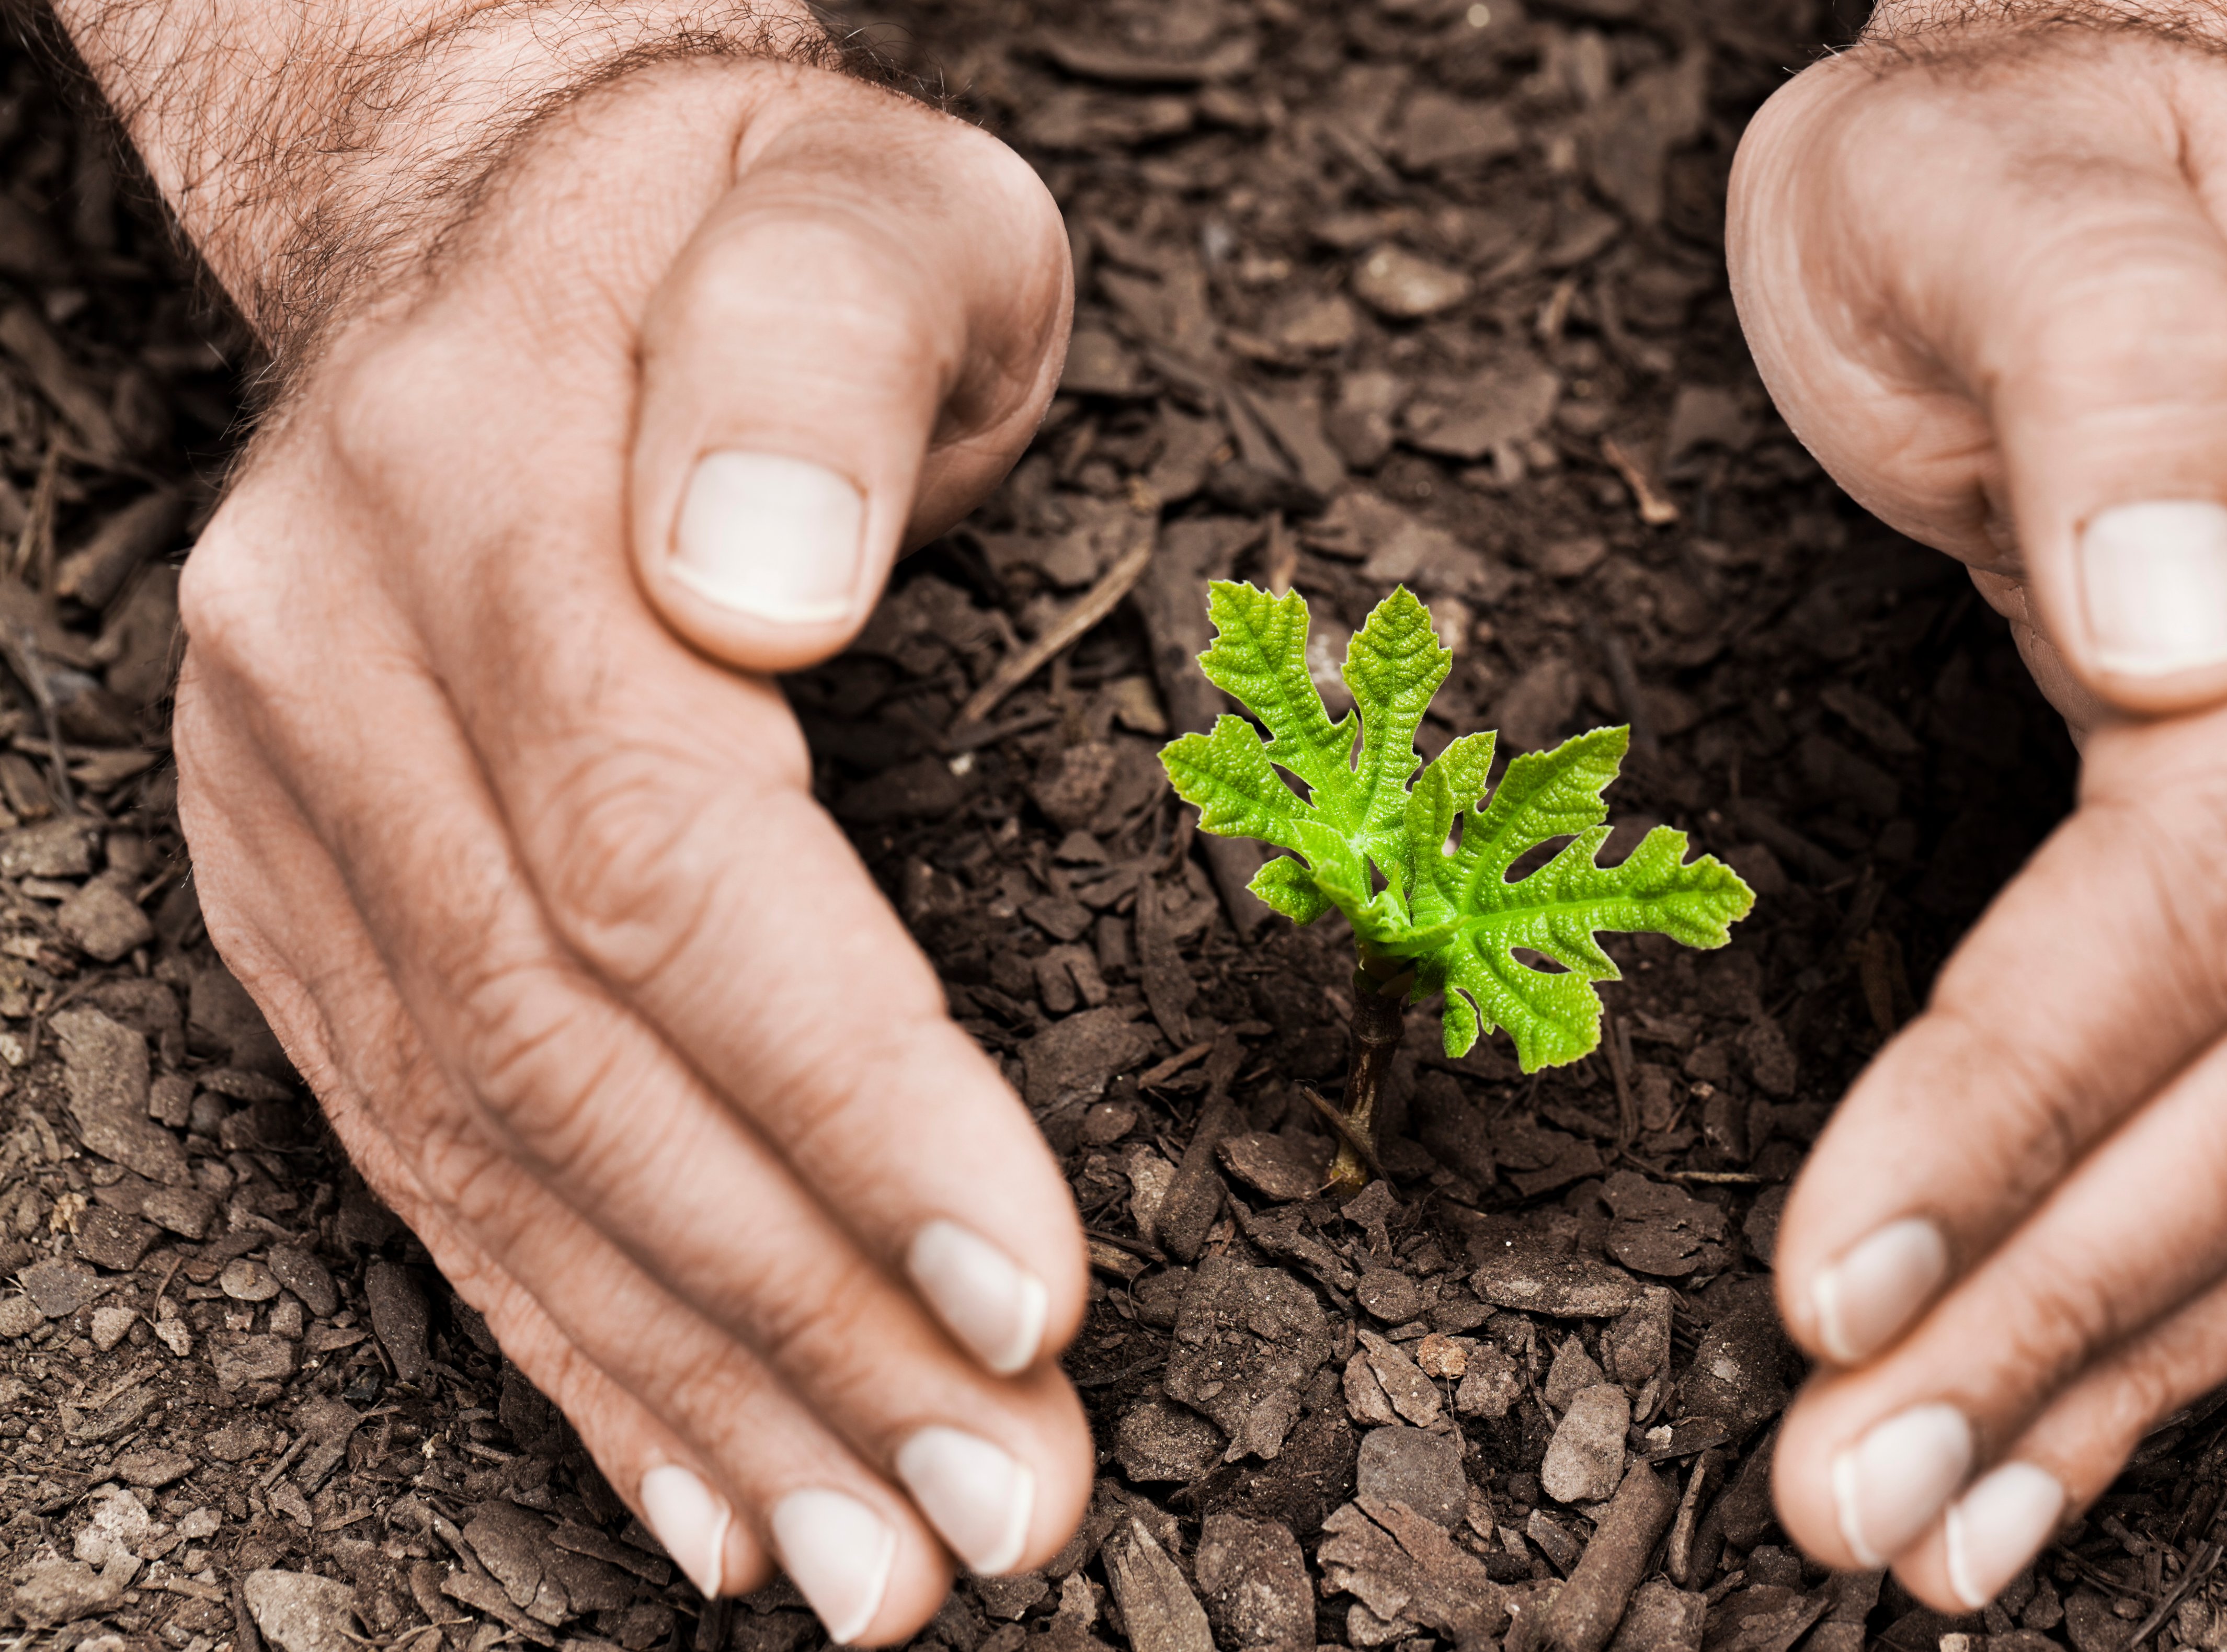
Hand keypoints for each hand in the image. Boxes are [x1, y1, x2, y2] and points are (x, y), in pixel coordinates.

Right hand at [168, 57, 1084, 1639]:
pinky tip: (703, 1488)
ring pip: (493, 1154)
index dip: (842, 1093)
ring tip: (882, 1565)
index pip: (658, 855)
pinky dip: (569, 1340)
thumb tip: (758, 582)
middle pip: (579, 1055)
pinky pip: (426, 1154)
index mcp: (478, 485)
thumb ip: (822, 352)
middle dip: (801, 1310)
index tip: (1024, 1285)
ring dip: (694, 1388)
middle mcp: (340, 667)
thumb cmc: (756, 223)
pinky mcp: (304, 894)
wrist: (515, 218)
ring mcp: (294, 799)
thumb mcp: (864, 207)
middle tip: (997, 1510)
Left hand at [1725, 24, 2226, 1605]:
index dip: (2022, 1097)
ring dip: (2133, 1358)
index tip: (1840, 1274)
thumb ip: (2108, 378)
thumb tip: (2189, 628)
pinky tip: (2073, 1415)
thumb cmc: (2014, 170)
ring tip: (1943, 1519)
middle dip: (2067, 1300)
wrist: (2148, 135)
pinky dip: (2195, 1290)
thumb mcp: (1998, 197)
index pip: (2211, 874)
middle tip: (1864, 1488)